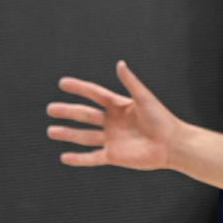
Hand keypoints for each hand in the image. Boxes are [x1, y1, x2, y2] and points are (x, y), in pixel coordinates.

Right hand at [46, 60, 175, 170]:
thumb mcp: (144, 98)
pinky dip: (78, 158)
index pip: (95, 94)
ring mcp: (111, 139)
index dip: (79, 88)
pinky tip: (64, 157)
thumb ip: (131, 82)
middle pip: (86, 115)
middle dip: (68, 111)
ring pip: (85, 136)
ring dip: (68, 133)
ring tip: (51, 130)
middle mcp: (113, 122)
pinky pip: (92, 157)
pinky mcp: (113, 156)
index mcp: (120, 105)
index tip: (62, 83)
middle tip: (50, 108)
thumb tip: (120, 63)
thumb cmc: (162, 119)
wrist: (171, 145)